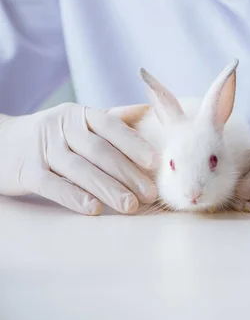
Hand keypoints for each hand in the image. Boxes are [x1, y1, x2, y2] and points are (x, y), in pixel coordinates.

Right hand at [0, 103, 158, 214]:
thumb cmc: (52, 136)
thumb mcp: (79, 121)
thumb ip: (113, 118)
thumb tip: (148, 109)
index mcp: (79, 115)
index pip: (111, 126)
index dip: (134, 143)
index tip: (155, 162)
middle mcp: (61, 128)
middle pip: (99, 150)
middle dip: (128, 173)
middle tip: (150, 194)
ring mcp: (42, 149)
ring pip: (80, 169)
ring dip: (108, 189)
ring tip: (130, 206)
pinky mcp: (25, 171)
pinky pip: (52, 185)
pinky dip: (74, 197)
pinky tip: (94, 210)